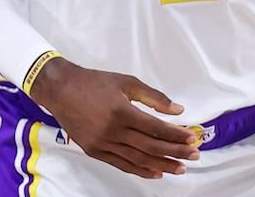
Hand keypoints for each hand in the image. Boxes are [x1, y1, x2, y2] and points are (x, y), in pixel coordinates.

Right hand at [29, 57, 198, 178]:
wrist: (60, 89)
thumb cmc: (94, 82)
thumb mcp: (126, 82)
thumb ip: (154, 97)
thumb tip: (178, 110)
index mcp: (122, 111)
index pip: (156, 128)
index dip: (176, 135)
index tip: (192, 138)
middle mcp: (113, 131)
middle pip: (151, 147)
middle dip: (175, 152)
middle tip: (193, 156)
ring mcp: (103, 143)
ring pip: (138, 160)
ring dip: (162, 165)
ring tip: (180, 168)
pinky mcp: (94, 151)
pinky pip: (121, 164)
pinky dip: (140, 170)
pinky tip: (156, 172)